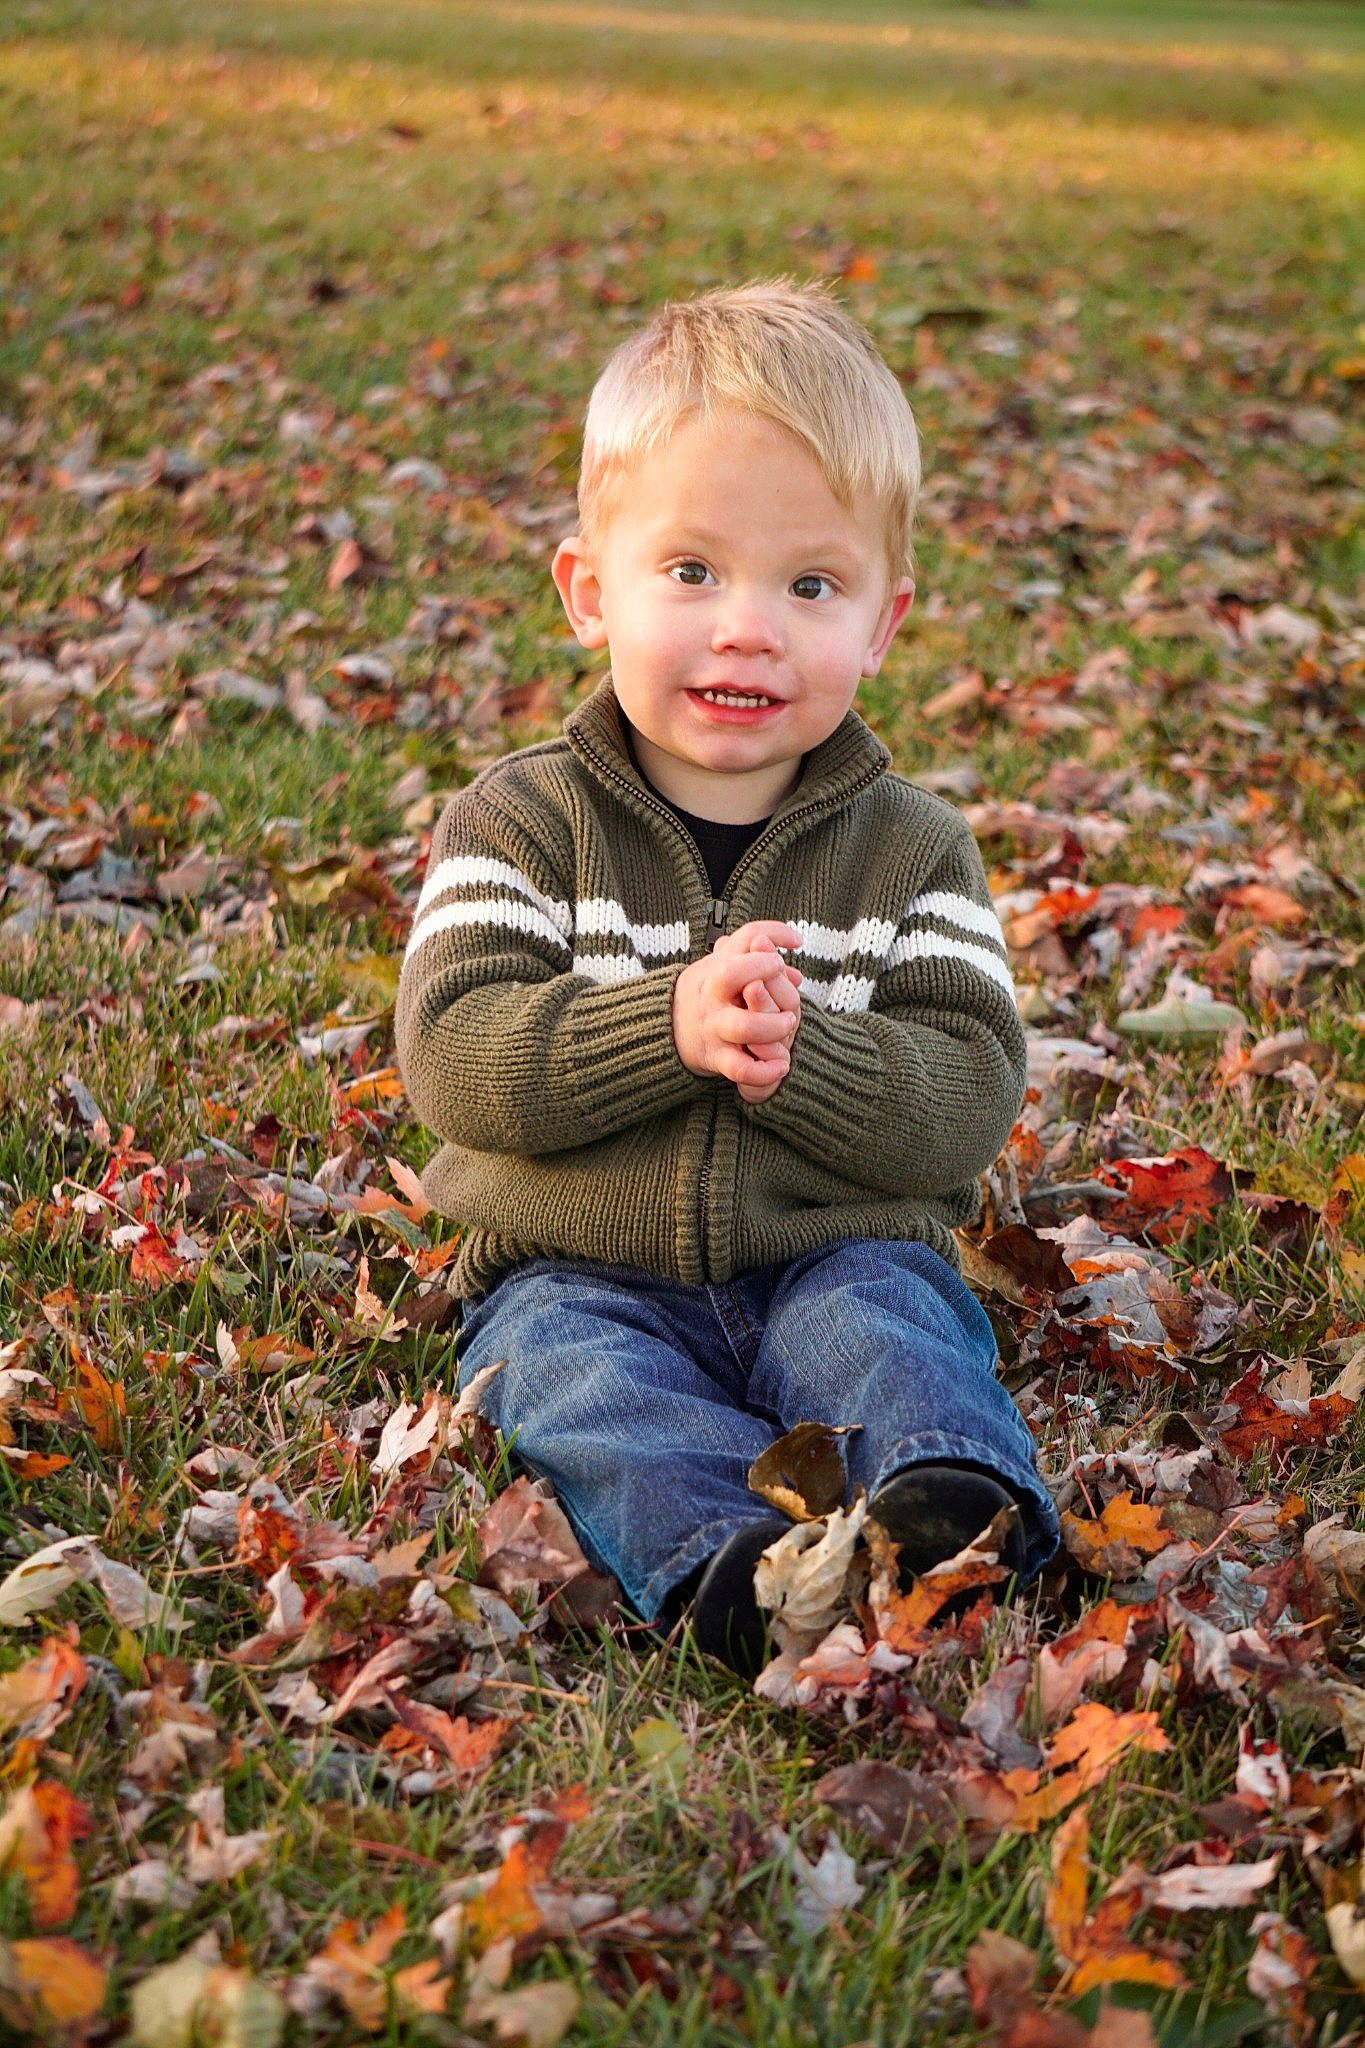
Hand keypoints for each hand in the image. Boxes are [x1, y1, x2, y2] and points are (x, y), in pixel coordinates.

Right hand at [673, 921, 802, 1103]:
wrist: (666, 1027)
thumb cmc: (707, 993)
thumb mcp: (722, 967)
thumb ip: (758, 966)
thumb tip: (795, 974)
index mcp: (717, 967)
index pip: (746, 937)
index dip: (774, 933)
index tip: (797, 941)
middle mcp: (713, 994)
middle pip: (732, 974)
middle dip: (763, 970)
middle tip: (781, 976)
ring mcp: (714, 1026)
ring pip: (743, 1025)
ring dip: (773, 1025)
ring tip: (788, 1023)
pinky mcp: (716, 1057)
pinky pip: (740, 1068)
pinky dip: (763, 1070)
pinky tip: (781, 1065)